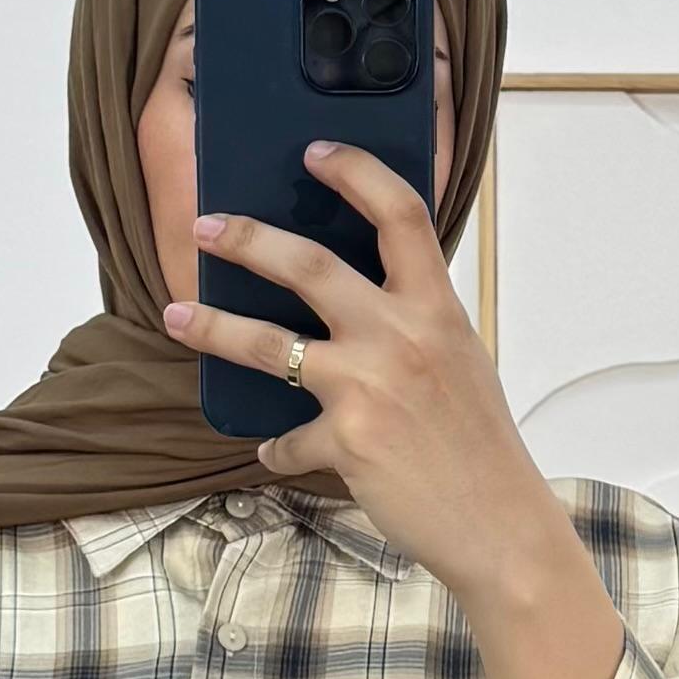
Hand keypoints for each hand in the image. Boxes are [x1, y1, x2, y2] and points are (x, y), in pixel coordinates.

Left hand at [159, 144, 629, 678]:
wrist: (500, 525)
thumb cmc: (481, 447)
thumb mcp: (460, 362)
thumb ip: (414, 323)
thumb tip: (355, 301)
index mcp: (437, 308)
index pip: (399, 214)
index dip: (355, 171)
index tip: (316, 152)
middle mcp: (400, 336)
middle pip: (308, 265)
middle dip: (248, 239)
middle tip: (207, 227)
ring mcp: (369, 387)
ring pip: (270, 344)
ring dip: (215, 327)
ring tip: (178, 316)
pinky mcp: (346, 442)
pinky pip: (287, 441)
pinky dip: (279, 448)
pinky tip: (277, 451)